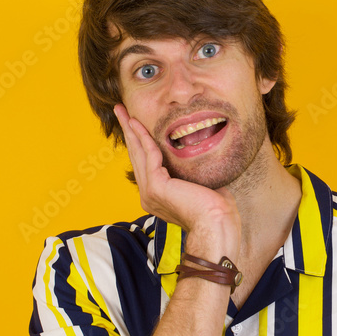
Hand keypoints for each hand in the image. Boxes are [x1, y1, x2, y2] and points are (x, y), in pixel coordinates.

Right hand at [114, 104, 239, 256]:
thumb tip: (197, 155)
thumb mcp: (200, 184)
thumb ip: (191, 171)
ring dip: (130, 129)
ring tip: (121, 111)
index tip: (135, 124)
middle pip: (136, 156)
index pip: (145, 164)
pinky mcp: (155, 187)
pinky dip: (143, 137)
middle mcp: (148, 195)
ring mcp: (149, 192)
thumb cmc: (215, 209)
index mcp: (157, 196)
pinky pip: (149, 155)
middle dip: (128, 131)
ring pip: (138, 153)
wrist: (216, 224)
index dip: (139, 142)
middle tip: (119, 111)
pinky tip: (138, 122)